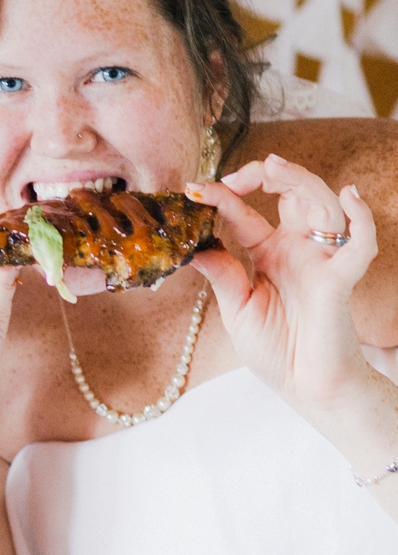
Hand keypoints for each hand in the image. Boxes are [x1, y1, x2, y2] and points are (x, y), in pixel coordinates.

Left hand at [187, 155, 379, 411]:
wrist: (306, 387)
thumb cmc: (274, 349)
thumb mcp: (236, 306)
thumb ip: (221, 273)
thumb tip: (192, 243)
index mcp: (268, 252)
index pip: (245, 213)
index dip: (223, 196)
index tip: (193, 189)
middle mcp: (297, 249)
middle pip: (292, 194)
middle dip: (269, 175)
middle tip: (239, 175)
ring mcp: (321, 261)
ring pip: (322, 206)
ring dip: (302, 181)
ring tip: (275, 167)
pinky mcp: (340, 280)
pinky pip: (360, 245)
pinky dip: (361, 219)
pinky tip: (349, 196)